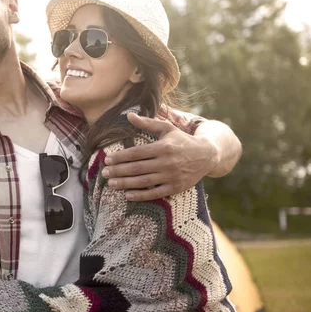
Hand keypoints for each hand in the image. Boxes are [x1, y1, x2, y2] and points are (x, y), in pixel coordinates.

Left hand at [102, 112, 218, 200]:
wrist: (206, 155)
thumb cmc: (182, 140)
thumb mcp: (166, 129)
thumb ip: (147, 123)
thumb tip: (128, 115)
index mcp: (163, 147)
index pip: (137, 153)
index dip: (121, 157)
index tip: (108, 159)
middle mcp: (167, 162)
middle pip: (138, 168)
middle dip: (119, 171)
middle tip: (105, 173)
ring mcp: (171, 176)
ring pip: (144, 181)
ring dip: (126, 183)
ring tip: (111, 184)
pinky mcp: (176, 188)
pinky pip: (155, 193)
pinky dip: (141, 196)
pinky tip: (128, 195)